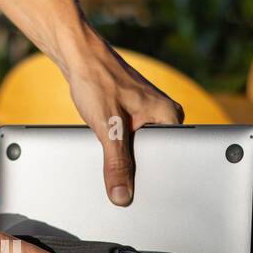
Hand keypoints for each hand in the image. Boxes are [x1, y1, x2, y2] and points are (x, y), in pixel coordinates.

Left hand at [60, 31, 183, 205]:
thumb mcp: (108, 128)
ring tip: (111, 146)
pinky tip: (107, 143)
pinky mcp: (135, 116)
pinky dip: (117, 148)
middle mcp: (165, 116)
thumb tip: (121, 195)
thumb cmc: (97, 80)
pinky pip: (131, 142)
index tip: (138, 190)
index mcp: (170, 117)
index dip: (154, 178)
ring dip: (124, 157)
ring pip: (141, 151)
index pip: (173, 160)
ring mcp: (150, 116)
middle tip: (119, 168)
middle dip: (136, 169)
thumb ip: (116, 164)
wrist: (79, 57)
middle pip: (156, 158)